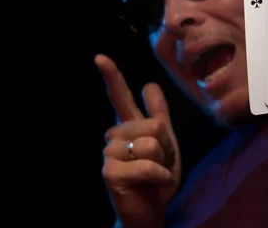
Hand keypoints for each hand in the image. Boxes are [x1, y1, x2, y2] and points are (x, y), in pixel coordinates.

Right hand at [96, 55, 180, 227]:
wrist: (150, 209)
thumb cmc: (157, 176)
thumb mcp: (166, 142)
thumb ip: (158, 115)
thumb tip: (150, 84)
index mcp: (129, 126)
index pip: (120, 97)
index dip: (112, 76)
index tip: (100, 58)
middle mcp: (115, 135)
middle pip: (154, 124)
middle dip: (167, 146)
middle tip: (159, 164)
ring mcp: (109, 153)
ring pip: (150, 143)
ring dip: (163, 163)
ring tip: (154, 174)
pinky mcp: (109, 172)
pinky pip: (146, 165)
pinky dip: (158, 176)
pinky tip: (154, 183)